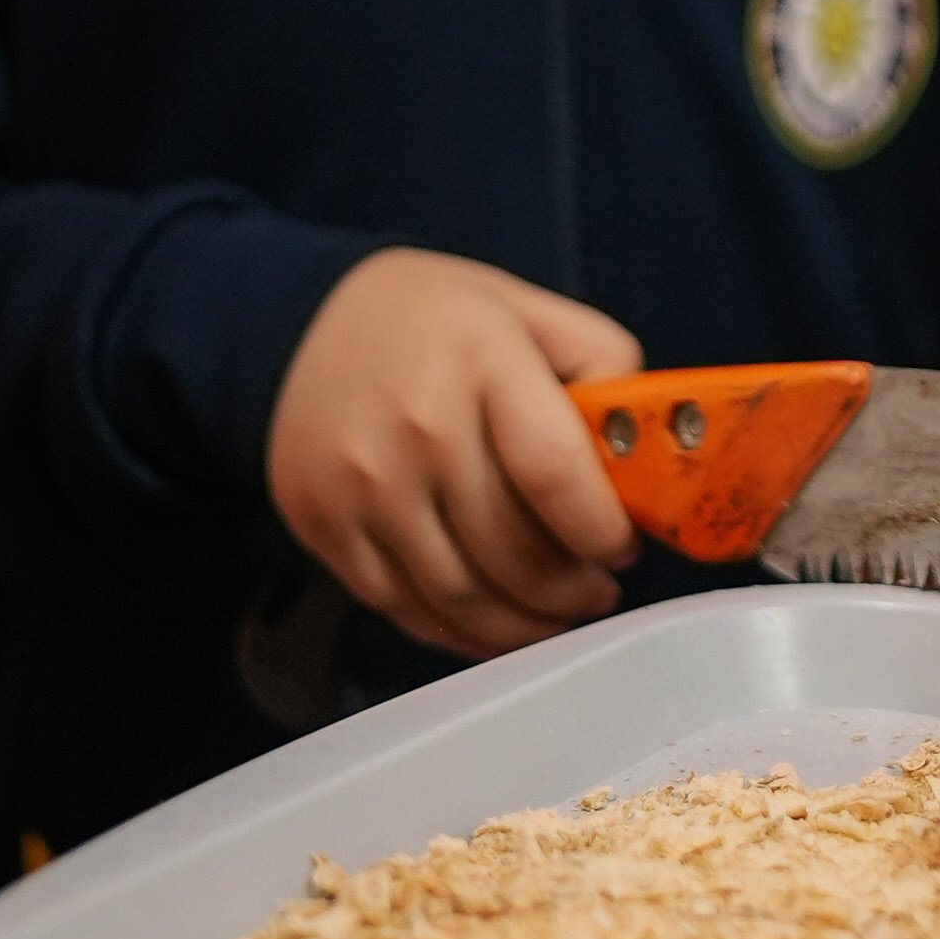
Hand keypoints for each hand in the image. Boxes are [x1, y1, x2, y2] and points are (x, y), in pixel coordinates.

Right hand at [267, 250, 642, 656]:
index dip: (601, 531)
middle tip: (597, 592)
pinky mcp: (322, 523)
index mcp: (480, 360)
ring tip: (555, 617)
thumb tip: (641, 447)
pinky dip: (458, 630)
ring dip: (522, 624)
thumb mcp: (526, 308)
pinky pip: (402, 604)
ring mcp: (359, 482)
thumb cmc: (433, 319)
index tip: (621, 547)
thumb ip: (599, 365)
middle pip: (511, 550)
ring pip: (459, 594)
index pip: (556, 475)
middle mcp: (415, 425)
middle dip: (570, 590)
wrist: (298, 320)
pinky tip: (494, 621)